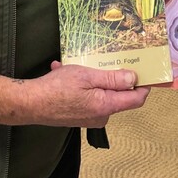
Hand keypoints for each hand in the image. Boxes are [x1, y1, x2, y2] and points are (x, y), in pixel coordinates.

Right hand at [27, 63, 149, 127]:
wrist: (30, 104)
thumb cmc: (57, 88)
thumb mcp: (87, 76)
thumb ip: (112, 79)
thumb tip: (134, 79)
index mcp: (107, 106)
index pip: (137, 99)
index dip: (145, 84)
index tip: (147, 70)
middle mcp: (101, 116)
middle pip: (119, 96)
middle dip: (114, 77)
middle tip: (106, 59)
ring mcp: (89, 117)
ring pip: (102, 94)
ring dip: (94, 78)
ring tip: (76, 66)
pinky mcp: (79, 116)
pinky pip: (88, 97)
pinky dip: (81, 85)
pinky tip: (65, 73)